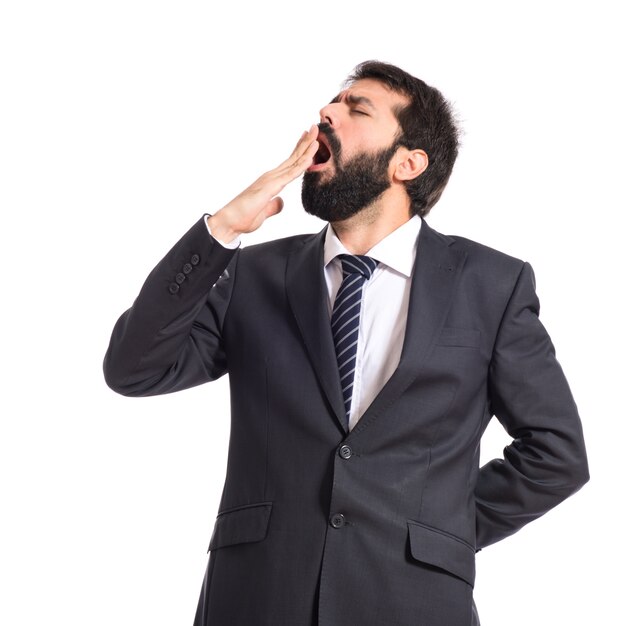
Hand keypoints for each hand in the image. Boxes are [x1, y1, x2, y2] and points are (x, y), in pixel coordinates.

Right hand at [207, 125, 318, 242]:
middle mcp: (271, 176)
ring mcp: (270, 180)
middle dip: (305, 143)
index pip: (289, 163)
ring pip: (294, 162)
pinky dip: (301, 165)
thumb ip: (273, 206)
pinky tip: (311, 157)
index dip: (300, 151)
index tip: (310, 140)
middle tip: (316, 128)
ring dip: (306, 148)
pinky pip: (290, 175)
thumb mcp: (264, 211)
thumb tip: (281, 202)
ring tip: (317, 133)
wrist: (230, 222)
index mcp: (271, 181)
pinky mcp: (270, 187)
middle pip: (293, 157)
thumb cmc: (243, 217)